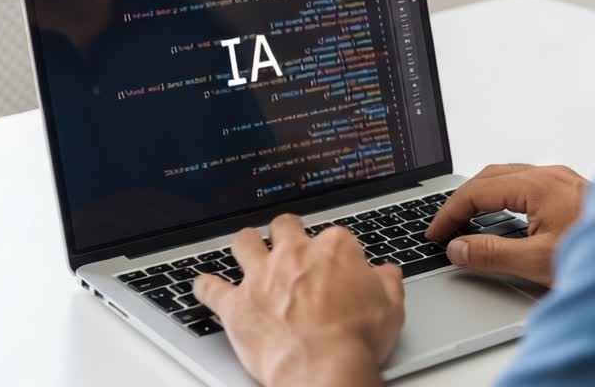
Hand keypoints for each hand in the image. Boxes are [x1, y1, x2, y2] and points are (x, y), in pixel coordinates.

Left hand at [194, 214, 404, 386]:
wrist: (323, 367)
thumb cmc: (356, 340)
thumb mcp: (390, 308)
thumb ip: (387, 283)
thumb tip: (388, 273)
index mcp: (333, 248)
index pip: (333, 236)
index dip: (334, 251)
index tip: (336, 264)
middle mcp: (294, 254)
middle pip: (284, 227)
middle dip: (285, 231)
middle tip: (287, 243)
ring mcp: (262, 276)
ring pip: (244, 243)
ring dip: (245, 244)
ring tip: (247, 247)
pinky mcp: (236, 304)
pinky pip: (210, 289)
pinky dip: (206, 287)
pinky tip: (204, 286)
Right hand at [425, 164, 590, 286]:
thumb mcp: (538, 261)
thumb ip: (493, 254)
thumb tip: (459, 248)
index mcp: (538, 185)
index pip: (477, 191)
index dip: (450, 212)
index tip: (435, 233)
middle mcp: (550, 175)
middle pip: (491, 175)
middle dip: (462, 198)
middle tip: (444, 225)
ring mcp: (564, 179)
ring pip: (510, 176)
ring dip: (483, 194)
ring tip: (466, 220)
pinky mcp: (573, 189)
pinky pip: (527, 182)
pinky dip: (504, 195)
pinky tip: (504, 215)